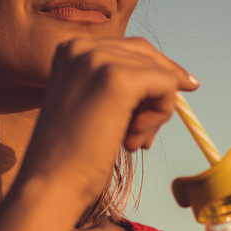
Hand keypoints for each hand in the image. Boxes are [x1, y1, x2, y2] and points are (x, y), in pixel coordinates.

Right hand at [16, 36, 199, 206]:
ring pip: (161, 73)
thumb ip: (120, 86)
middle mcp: (83, 47)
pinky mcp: (119, 79)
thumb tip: (179, 79)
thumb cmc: (72, 156)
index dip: (151, 83)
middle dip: (156, 97)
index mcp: (71, 49)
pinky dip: (161, 114)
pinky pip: (167, 85)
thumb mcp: (93, 107)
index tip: (153, 117)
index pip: (132, 50)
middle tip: (143, 137)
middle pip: (149, 57)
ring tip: (132, 142)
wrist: (51, 184)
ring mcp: (99, 60)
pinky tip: (134, 140)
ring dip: (156, 113)